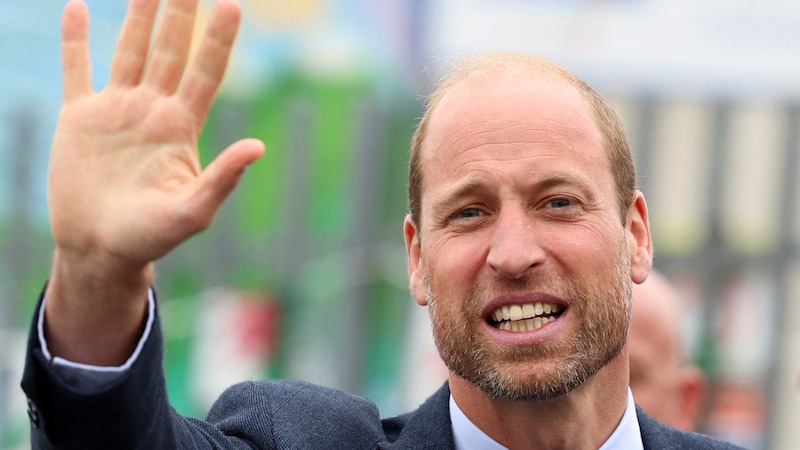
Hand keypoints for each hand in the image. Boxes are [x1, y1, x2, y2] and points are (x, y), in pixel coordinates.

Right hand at [44, 0, 263, 364]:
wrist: (99, 249)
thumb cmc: (150, 237)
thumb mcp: (191, 211)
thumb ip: (222, 179)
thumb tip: (258, 147)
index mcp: (181, 127)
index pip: (205, 73)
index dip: (218, 40)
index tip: (232, 5)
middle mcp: (152, 111)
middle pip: (171, 51)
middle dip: (181, 14)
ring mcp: (116, 110)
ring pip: (130, 51)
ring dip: (139, 16)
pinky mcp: (80, 119)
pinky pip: (76, 69)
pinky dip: (74, 40)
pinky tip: (77, 7)